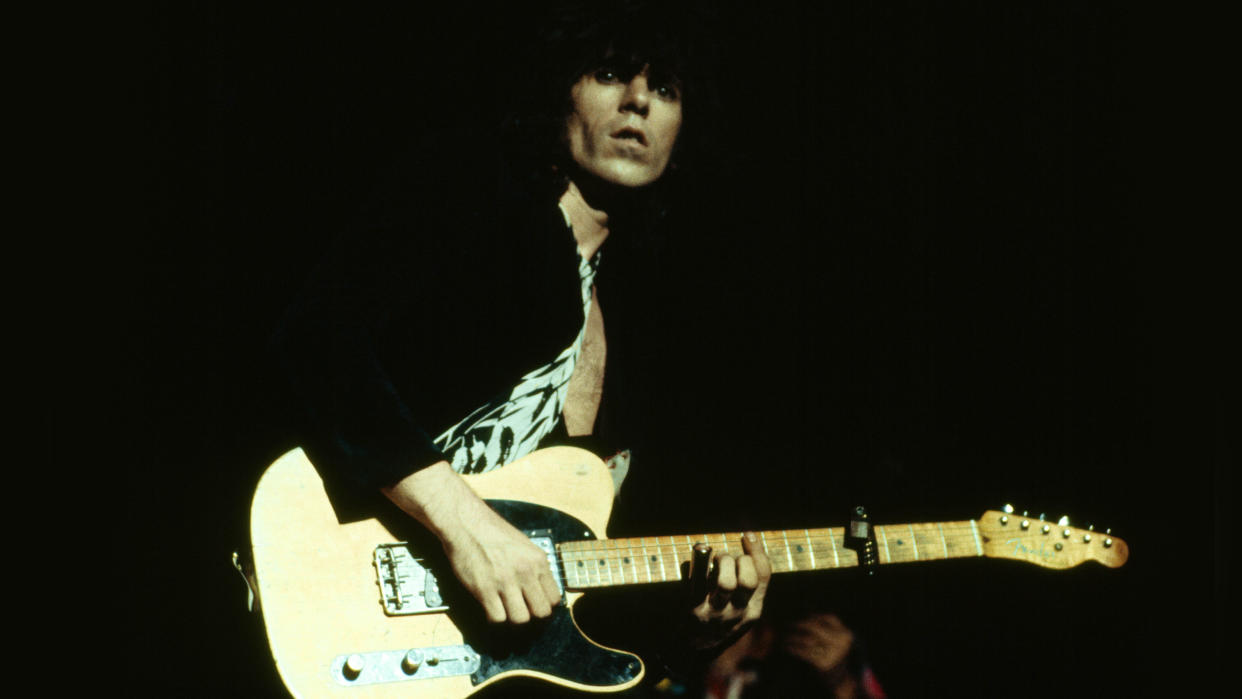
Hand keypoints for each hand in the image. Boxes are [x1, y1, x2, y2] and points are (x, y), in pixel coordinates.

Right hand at [382, 461, 560, 623]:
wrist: (466, 523)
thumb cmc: (493, 532)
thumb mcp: (524, 545)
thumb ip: (534, 567)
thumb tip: (539, 589)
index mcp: (538, 560)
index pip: (554, 598)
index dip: (545, 605)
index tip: (536, 605)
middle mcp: (525, 572)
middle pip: (541, 612)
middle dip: (532, 616)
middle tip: (522, 611)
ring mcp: (505, 582)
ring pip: (520, 619)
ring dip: (513, 618)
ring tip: (506, 610)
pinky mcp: (484, 590)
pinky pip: (497, 618)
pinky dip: (495, 618)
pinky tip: (492, 608)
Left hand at [684, 532, 771, 648]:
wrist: (693, 649)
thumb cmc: (720, 618)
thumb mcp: (742, 607)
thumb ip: (747, 582)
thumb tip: (748, 537)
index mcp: (753, 610)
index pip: (763, 576)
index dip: (757, 551)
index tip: (747, 534)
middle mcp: (737, 613)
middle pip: (748, 580)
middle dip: (739, 560)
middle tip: (727, 558)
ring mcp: (715, 613)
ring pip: (725, 583)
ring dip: (720, 562)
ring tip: (713, 559)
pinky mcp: (694, 611)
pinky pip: (695, 581)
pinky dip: (694, 564)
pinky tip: (693, 558)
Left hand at [778, 613, 854, 683]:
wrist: (839, 680)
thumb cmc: (834, 655)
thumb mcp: (838, 640)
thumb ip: (828, 627)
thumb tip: (808, 616)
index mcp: (845, 635)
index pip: (830, 618)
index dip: (816, 616)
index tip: (806, 617)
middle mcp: (840, 643)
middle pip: (816, 627)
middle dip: (802, 624)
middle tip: (791, 624)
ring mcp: (831, 653)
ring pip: (807, 640)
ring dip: (793, 637)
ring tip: (784, 637)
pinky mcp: (822, 664)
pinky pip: (803, 652)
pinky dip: (793, 648)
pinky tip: (787, 647)